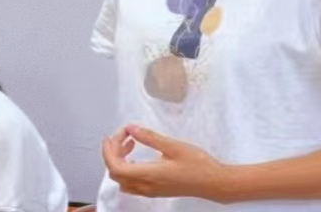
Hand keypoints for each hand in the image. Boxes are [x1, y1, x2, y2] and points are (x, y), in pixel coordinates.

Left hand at [102, 125, 230, 201]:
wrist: (212, 182)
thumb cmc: (196, 164)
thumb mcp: (173, 146)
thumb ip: (149, 137)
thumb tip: (130, 128)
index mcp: (148, 175)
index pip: (116, 167)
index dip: (109, 150)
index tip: (113, 135)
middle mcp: (145, 186)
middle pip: (116, 173)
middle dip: (114, 152)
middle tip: (123, 135)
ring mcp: (149, 191)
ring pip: (123, 179)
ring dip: (120, 161)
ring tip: (131, 142)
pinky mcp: (155, 190)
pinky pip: (132, 182)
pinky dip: (129, 168)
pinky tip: (139, 156)